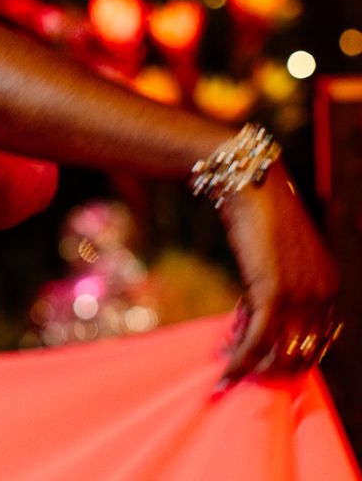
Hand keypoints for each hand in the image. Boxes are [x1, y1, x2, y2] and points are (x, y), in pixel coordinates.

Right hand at [218, 161, 339, 385]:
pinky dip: (241, 363)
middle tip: (238, 365)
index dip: (284, 353)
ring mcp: (301, 295)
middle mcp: (324, 295)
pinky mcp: (273, 293)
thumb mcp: (276, 253)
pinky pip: (259, 342)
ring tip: (226, 364)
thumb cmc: (256, 211)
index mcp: (330, 285)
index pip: (315, 340)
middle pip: (302, 354)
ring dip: (252, 368)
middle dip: (269, 367)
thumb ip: (277, 284)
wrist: (247, 181)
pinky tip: (224, 372)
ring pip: (281, 355)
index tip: (256, 355)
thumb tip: (255, 312)